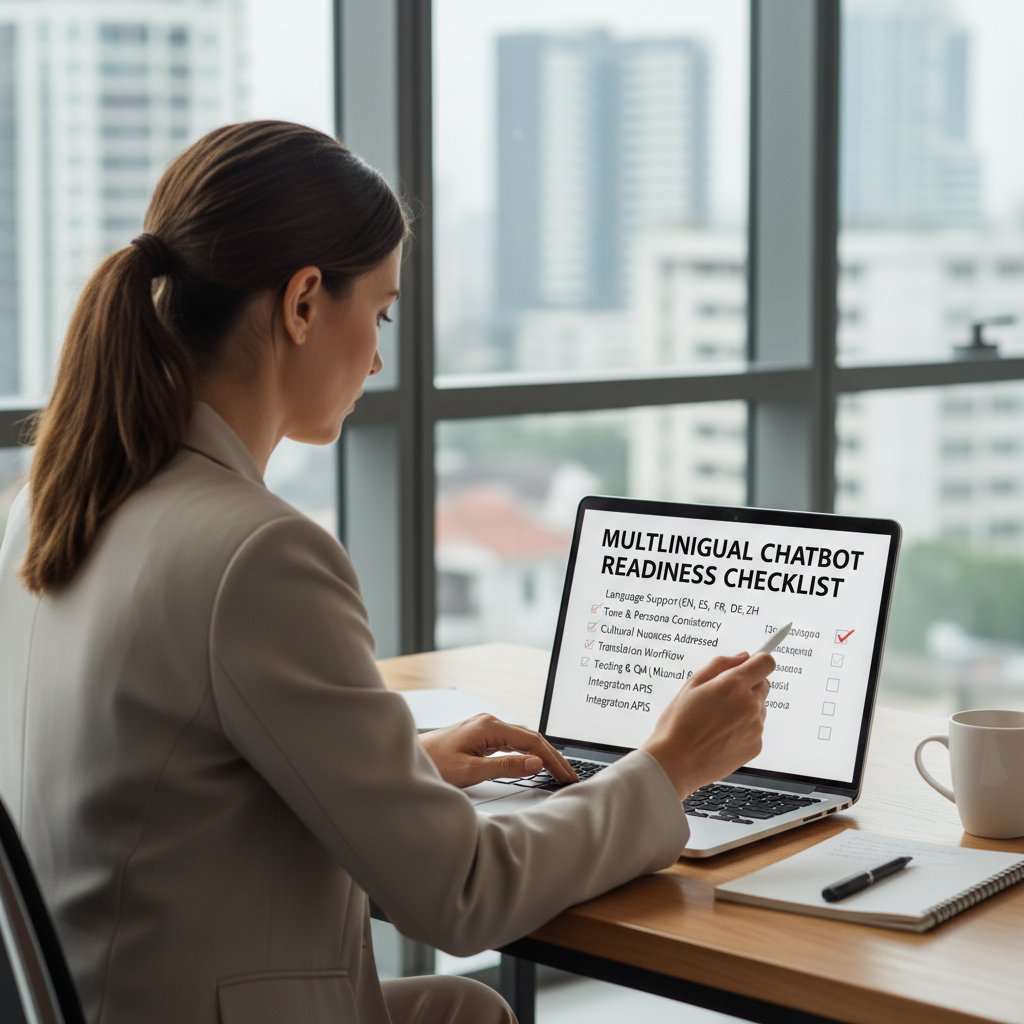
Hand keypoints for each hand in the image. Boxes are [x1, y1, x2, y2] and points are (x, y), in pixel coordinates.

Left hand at [420, 714, 578, 788]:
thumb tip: (535, 762)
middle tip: (570, 776)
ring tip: (558, 771)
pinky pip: (512, 741)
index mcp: (490, 727)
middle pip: (531, 737)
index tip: (566, 775)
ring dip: (541, 753)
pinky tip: (534, 761)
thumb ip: (505, 767)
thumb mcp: (471, 771)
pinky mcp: (482, 735)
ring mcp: (486, 727)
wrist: (410, 756)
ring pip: (523, 738)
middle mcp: (490, 722)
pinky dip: (527, 751)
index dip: (552, 759)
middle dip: (552, 756)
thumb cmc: (434, 764)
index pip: (532, 741)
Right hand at [641, 652, 772, 798]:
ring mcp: (756, 727)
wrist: (676, 763)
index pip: (766, 662)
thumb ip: (719, 665)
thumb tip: (742, 657)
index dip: (758, 660)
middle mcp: (750, 704)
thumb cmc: (678, 724)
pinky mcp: (756, 746)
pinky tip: (721, 735)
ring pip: (759, 707)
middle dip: (748, 685)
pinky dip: (743, 728)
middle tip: (723, 696)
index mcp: (733, 685)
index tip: (752, 663)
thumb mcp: (691, 684)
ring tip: (717, 720)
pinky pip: (755, 728)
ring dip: (745, 708)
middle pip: (763, 684)